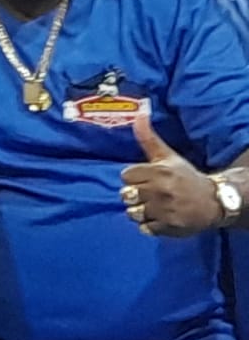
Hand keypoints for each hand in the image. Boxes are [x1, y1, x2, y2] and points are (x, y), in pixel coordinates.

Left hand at [120, 114, 222, 236]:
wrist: (214, 200)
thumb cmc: (186, 176)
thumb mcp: (167, 155)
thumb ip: (148, 137)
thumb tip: (138, 111)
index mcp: (159, 172)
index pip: (125, 175)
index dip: (134, 177)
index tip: (146, 178)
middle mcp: (160, 191)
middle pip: (126, 194)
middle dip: (135, 194)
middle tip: (150, 193)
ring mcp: (164, 210)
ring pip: (132, 212)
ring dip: (140, 211)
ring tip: (154, 206)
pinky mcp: (168, 227)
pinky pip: (144, 228)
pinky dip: (149, 225)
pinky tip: (161, 217)